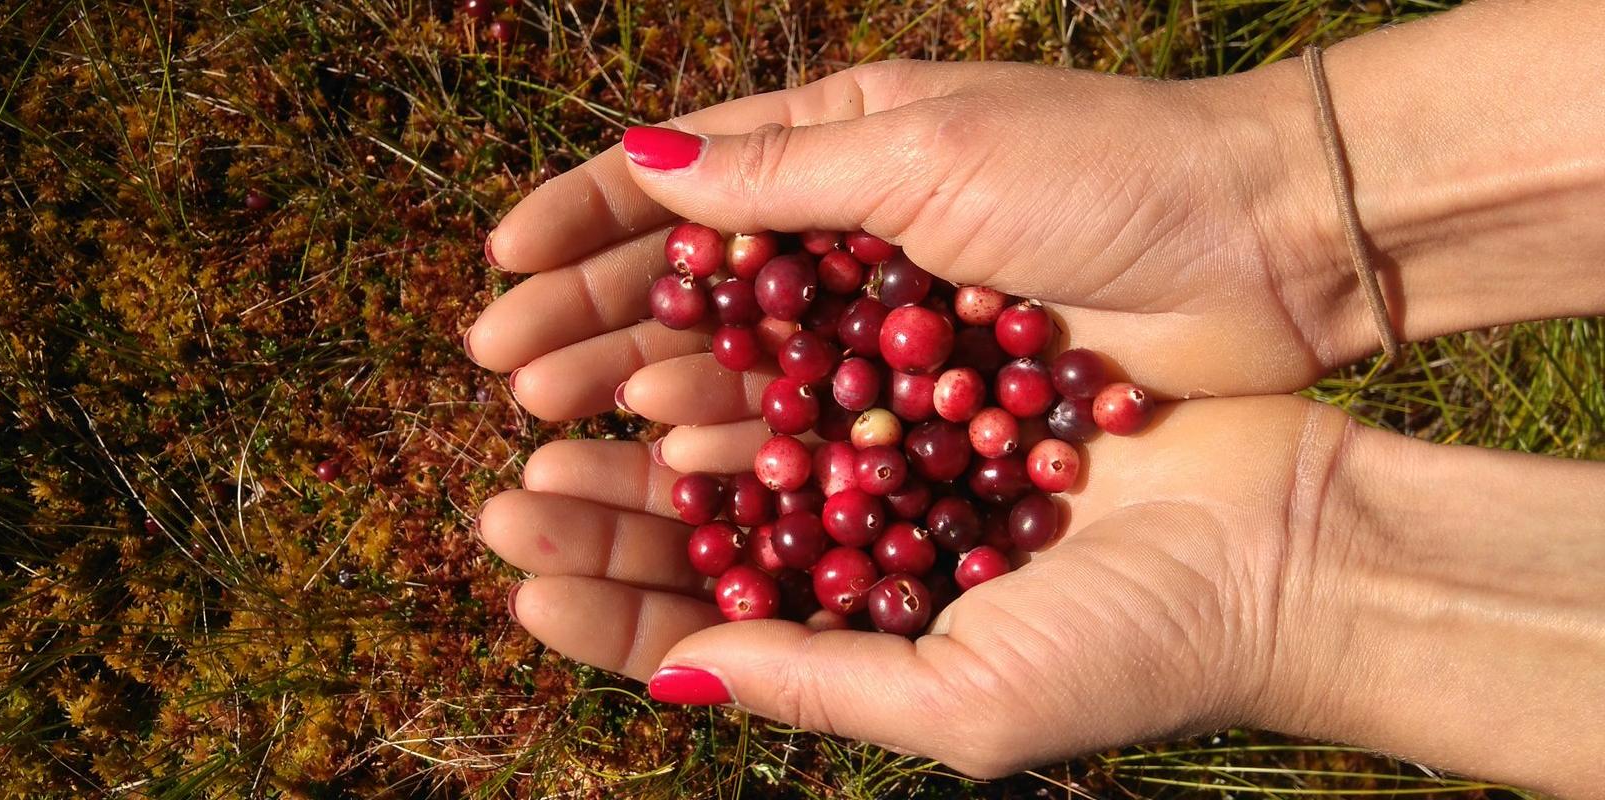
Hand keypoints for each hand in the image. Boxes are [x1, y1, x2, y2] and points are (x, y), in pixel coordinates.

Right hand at [466, 58, 1366, 425]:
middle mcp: (851, 229)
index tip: (500, 264)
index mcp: (843, 141)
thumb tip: (638, 166)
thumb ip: (780, 176)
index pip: (682, 176)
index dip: (584, 217)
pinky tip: (675, 459)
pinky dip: (741, 436)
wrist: (1267, 246)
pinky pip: (812, 419)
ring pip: (738, 355)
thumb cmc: (1103, 169)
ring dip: (644, 381)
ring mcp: (886, 320)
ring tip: (557, 418)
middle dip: (591, 315)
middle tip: (504, 368)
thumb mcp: (930, 153)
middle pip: (691, 276)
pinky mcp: (930, 397)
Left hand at [481, 395, 1348, 774]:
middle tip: (508, 501)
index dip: (609, 619)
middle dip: (602, 526)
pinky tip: (669, 375)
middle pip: (700, 543)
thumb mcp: (963, 701)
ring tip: (552, 434)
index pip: (703, 640)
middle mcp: (864, 563)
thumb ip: (814, 683)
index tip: (521, 588)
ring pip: (737, 460)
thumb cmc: (1137, 649)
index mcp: (860, 649)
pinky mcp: (937, 391)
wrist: (1289, 543)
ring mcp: (897, 472)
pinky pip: (814, 384)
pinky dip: (742, 384)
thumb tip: (677, 677)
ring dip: (645, 451)